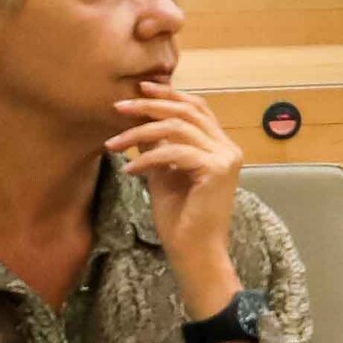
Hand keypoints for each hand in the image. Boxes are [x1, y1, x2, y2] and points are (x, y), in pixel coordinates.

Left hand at [112, 83, 246, 303]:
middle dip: (150, 106)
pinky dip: (148, 159)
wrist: (194, 253)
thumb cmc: (180, 220)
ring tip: (114, 143)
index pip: (197, 108)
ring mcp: (225, 157)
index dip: (169, 94)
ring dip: (140, 132)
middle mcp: (228, 148)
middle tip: (119, 107)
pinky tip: (129, 169)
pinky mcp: (216, 170)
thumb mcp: (163, 175)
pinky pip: (175, 153)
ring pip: (178, 129)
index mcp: (220, 147)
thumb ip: (157, 149)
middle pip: (187, 111)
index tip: (140, 89)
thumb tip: (139, 125)